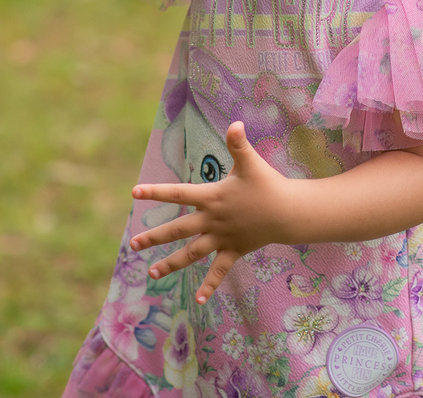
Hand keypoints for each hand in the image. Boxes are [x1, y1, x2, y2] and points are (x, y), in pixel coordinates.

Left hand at [129, 122, 293, 304]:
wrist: (290, 212)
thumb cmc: (268, 185)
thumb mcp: (251, 163)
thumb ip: (239, 144)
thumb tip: (234, 123)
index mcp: (212, 197)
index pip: (178, 192)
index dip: (156, 192)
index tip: (134, 193)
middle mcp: (213, 220)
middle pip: (178, 229)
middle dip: (154, 236)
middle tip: (133, 244)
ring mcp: (222, 238)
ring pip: (192, 253)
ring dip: (172, 264)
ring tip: (152, 274)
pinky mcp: (235, 250)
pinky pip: (220, 270)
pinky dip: (210, 285)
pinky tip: (198, 300)